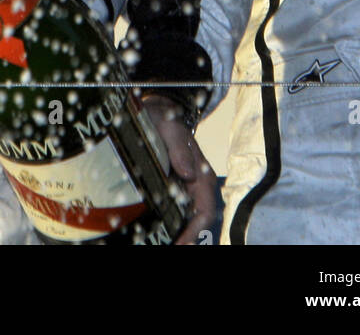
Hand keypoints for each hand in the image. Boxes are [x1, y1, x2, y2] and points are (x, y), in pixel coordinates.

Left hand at [141, 94, 216, 244]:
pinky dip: (166, 225)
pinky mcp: (170, 191)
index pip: (205, 210)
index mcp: (201, 174)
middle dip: (184, 238)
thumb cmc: (165, 120)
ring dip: (175, 233)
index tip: (180, 243)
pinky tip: (154, 233)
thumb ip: (179, 148)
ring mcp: (183, 190)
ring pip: (183, 220)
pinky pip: (172, 213)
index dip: (195, 231)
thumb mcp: (170, 128)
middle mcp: (195, 186)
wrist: (156, 113)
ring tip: (158, 242)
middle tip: (167, 246)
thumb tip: (189, 173)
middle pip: (195, 222)